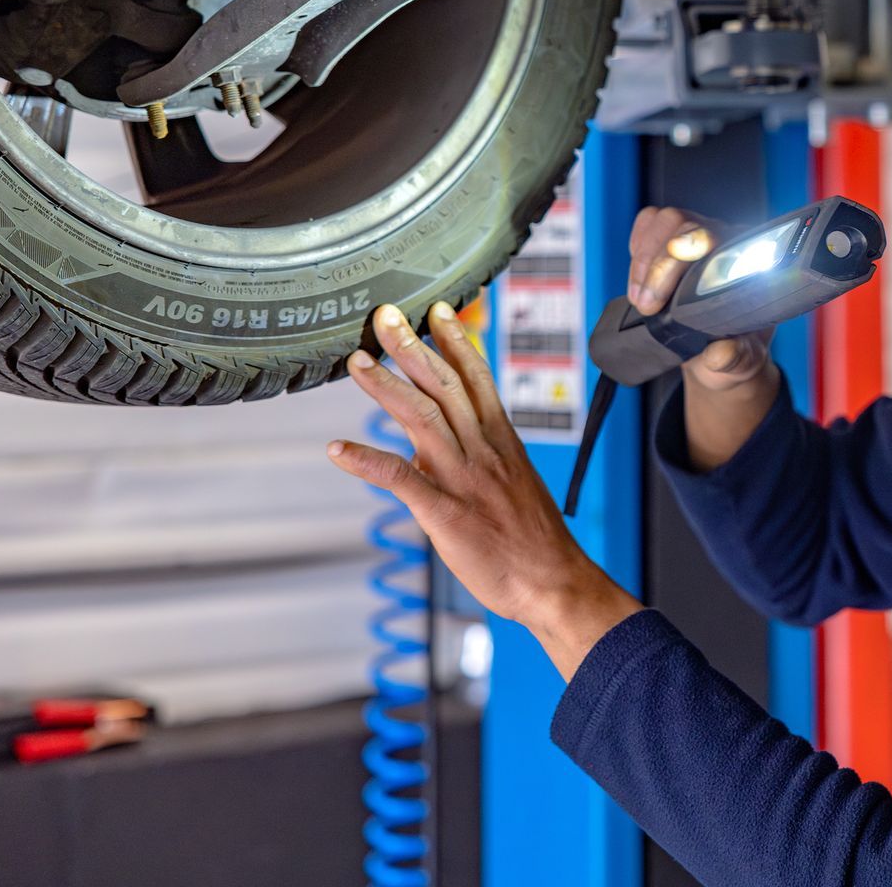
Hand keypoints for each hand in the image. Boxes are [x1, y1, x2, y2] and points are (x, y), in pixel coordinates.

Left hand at [327, 302, 640, 677]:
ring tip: (357, 363)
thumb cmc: (534, 539)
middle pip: (444, 387)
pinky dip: (366, 461)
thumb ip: (479, 458)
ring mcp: (463, 480)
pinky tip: (338, 449)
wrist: (553, 582)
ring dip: (386, 388)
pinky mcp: (445, 513)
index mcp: (502, 441)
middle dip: (413, 347)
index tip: (439, 310)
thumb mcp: (515, 483)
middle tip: (385, 317)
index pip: (477, 378)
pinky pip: (400, 480)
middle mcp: (483, 451)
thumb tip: (434, 448)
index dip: (457, 341)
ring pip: (422, 420)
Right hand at [629, 206, 771, 389]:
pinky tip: (639, 277)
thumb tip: (719, 354)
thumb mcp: (742, 362)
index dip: (696, 249)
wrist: (716, 350)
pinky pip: (651, 222)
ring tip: (640, 298)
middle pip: (688, 225)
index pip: (726, 239)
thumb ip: (736, 358)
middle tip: (647, 306)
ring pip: (666, 221)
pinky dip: (638, 245)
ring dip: (645, 259)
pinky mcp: (673, 238)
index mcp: (752, 263)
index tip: (674, 276)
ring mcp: (699, 236)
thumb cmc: (735, 349)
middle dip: (660, 265)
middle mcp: (726, 242)